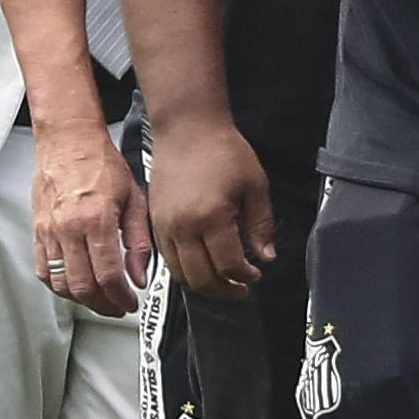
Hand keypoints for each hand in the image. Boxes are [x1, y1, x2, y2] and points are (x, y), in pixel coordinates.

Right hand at [30, 122, 149, 316]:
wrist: (69, 143)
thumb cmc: (103, 165)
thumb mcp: (136, 200)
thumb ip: (140, 242)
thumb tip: (140, 277)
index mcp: (96, 220)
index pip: (108, 274)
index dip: (121, 296)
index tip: (131, 303)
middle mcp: (67, 229)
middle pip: (81, 285)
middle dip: (103, 304)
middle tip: (118, 307)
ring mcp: (48, 232)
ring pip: (60, 282)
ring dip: (81, 299)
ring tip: (101, 299)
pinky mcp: (37, 231)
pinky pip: (43, 270)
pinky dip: (59, 285)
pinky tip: (76, 286)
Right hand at [149, 114, 271, 296]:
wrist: (187, 129)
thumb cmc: (222, 150)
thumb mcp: (255, 186)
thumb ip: (261, 225)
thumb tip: (265, 257)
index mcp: (211, 217)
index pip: (228, 265)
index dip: (244, 276)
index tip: (256, 274)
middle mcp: (182, 227)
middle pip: (201, 278)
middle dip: (224, 289)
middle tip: (241, 288)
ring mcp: (164, 226)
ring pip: (180, 274)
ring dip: (203, 285)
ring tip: (223, 282)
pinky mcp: (154, 222)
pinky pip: (166, 260)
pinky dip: (184, 271)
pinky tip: (202, 267)